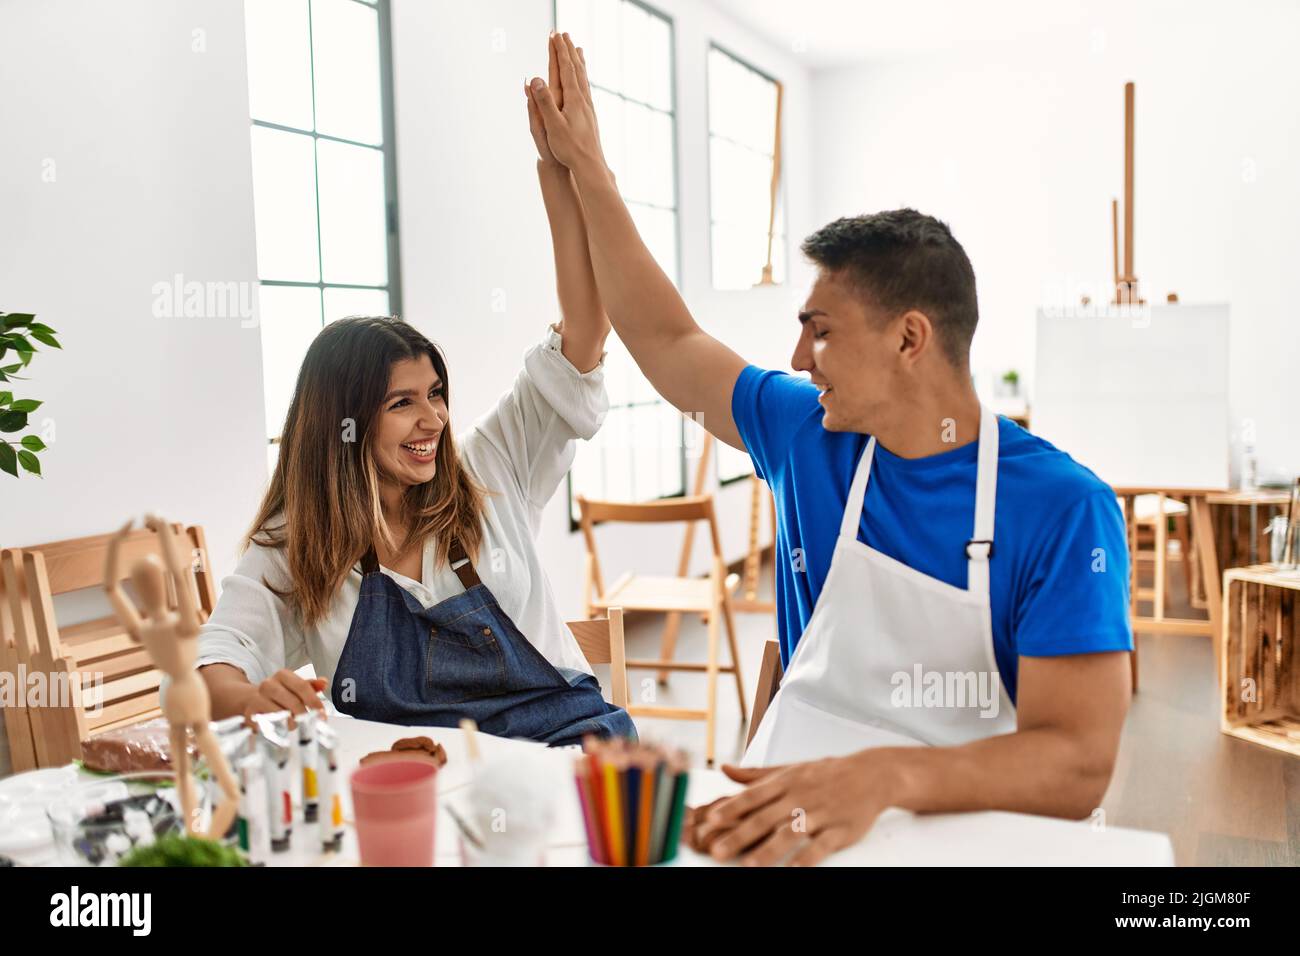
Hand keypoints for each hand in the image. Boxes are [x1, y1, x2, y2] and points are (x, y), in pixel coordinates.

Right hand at [241, 669, 326, 727]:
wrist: (251, 699)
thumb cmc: (280, 693)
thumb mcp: (294, 686)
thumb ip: (310, 686)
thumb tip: (324, 682)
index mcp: (282, 675)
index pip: (302, 687)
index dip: (314, 701)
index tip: (322, 714)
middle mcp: (268, 684)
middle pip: (293, 702)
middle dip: (305, 716)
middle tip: (312, 725)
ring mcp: (257, 699)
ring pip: (281, 715)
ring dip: (292, 725)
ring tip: (297, 728)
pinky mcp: (250, 715)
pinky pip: (268, 725)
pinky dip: (278, 730)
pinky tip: (284, 733)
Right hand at [529, 32, 605, 175]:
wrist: (591, 166)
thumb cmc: (570, 149)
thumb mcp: (553, 125)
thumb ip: (544, 102)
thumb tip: (535, 79)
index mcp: (573, 100)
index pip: (566, 68)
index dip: (560, 50)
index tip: (555, 34)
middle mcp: (584, 100)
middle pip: (577, 69)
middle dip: (569, 50)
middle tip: (564, 34)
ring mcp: (589, 108)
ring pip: (584, 79)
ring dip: (579, 62)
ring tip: (578, 50)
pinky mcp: (590, 117)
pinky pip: (587, 90)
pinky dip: (584, 79)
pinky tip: (584, 82)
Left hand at [689, 751, 903, 865]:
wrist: (871, 774)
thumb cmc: (825, 773)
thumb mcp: (790, 768)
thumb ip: (756, 775)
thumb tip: (725, 770)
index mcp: (785, 781)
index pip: (753, 796)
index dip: (731, 808)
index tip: (711, 821)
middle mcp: (800, 796)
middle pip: (765, 817)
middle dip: (739, 835)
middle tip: (717, 851)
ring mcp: (820, 813)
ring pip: (790, 833)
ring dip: (768, 850)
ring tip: (748, 866)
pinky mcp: (840, 829)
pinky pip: (821, 846)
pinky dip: (806, 859)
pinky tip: (793, 870)